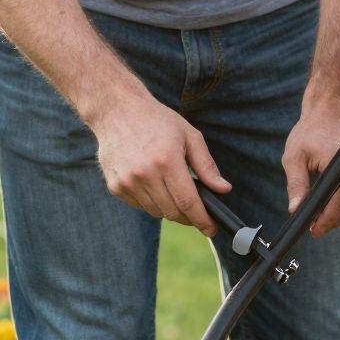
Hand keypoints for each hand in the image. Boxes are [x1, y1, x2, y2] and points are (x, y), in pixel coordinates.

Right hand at [92, 93, 228, 228]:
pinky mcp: (116, 187)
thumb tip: (223, 189)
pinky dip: (152, 202)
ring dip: (169, 208)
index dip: (202, 220)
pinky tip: (153, 183)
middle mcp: (145, 174)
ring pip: (157, 212)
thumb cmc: (156, 120)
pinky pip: (141, 206)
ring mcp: (128, 182)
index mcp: (167, 160)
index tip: (211, 229)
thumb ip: (207, 165)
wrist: (116, 110)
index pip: (188, 202)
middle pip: (172, 212)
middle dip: (188, 215)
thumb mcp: (189, 136)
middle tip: (196, 208)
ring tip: (172, 188)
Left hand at [282, 90, 339, 236]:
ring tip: (321, 219)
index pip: (339, 202)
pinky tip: (332, 206)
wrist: (331, 108)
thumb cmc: (310, 130)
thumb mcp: (294, 156)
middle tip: (315, 228)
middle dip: (333, 221)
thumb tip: (295, 210)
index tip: (313, 231)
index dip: (325, 221)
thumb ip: (296, 184)